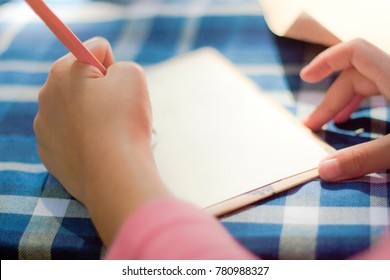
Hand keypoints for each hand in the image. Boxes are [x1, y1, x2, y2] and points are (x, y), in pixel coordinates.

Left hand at [34, 37, 168, 244]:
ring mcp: (44, 126)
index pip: (95, 50)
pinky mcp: (49, 152)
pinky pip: (70, 135)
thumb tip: (110, 76)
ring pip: (76, 109)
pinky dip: (85, 138)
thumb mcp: (133, 75)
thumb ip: (121, 65)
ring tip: (112, 133)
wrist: (114, 175)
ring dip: (94, 115)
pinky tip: (99, 149)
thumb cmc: (124, 122)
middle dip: (103, 91)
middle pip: (82, 81)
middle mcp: (47, 95)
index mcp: (64, 71)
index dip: (116, 67)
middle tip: (120, 112)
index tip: (122, 88)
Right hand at [300, 39, 389, 180]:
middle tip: (312, 127)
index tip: (306, 77)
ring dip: (344, 103)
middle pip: (354, 76)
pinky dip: (361, 103)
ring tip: (330, 124)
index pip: (354, 51)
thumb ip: (363, 159)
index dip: (327, 61)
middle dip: (330, 102)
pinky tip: (354, 120)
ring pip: (366, 84)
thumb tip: (322, 170)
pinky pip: (379, 90)